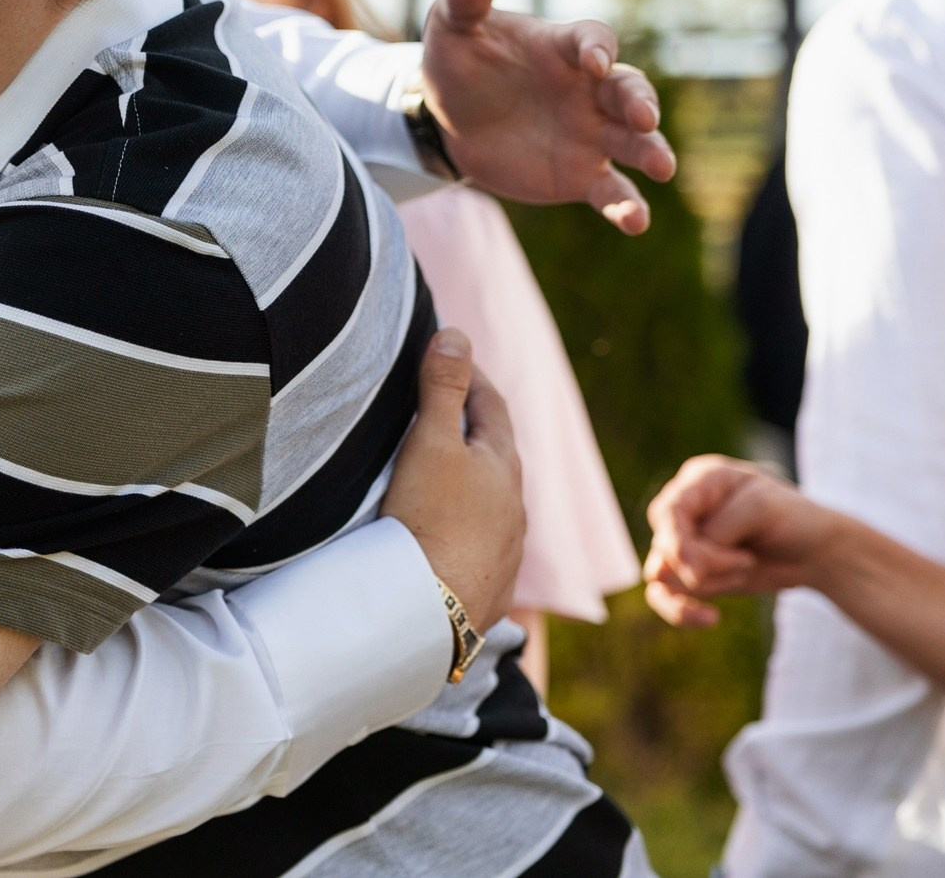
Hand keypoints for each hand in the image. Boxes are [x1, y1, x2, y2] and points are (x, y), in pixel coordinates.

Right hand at [382, 328, 522, 630]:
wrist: (432, 611)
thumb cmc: (429, 518)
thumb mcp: (431, 441)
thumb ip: (442, 387)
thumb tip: (456, 333)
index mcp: (503, 464)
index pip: (491, 405)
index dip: (470, 376)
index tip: (450, 359)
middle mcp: (515, 506)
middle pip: (496, 454)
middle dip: (473, 430)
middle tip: (444, 412)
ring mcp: (506, 549)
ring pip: (492, 503)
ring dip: (472, 484)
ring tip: (442, 477)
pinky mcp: (489, 586)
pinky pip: (481, 546)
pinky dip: (466, 529)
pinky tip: (448, 538)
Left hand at [418, 0, 674, 234]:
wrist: (448, 116)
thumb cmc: (459, 60)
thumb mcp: (452, 28)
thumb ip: (466, 1)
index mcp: (564, 48)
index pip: (594, 40)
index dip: (597, 48)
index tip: (592, 61)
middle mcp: (589, 91)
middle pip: (628, 90)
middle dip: (640, 102)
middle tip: (644, 117)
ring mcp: (590, 134)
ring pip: (634, 142)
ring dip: (651, 152)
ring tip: (663, 167)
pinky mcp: (581, 175)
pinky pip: (612, 191)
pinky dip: (627, 206)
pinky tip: (636, 222)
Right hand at [643, 454, 843, 626]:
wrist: (819, 551)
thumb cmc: (795, 518)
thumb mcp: (760, 508)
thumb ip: (718, 532)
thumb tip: (685, 568)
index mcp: (700, 482)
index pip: (666, 512)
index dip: (676, 543)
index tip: (700, 569)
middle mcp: (687, 511)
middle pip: (664, 545)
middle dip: (702, 564)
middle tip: (746, 562)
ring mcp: (687, 543)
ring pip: (661, 574)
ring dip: (705, 584)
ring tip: (743, 574)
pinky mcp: (693, 574)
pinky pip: (667, 597)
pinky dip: (682, 611)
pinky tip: (710, 618)